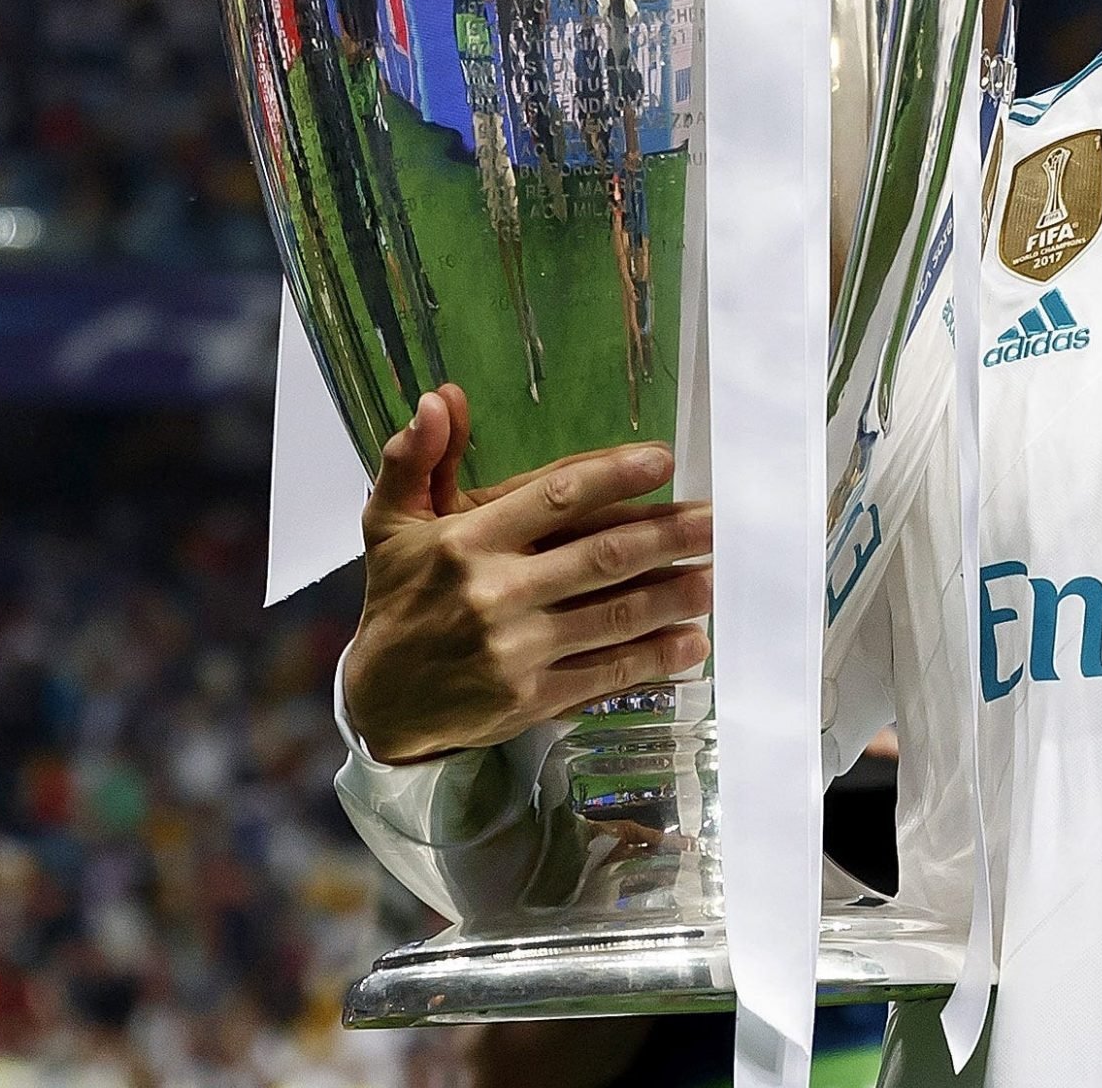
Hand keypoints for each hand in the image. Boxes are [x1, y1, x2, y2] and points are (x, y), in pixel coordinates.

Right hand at [343, 384, 712, 764]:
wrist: (379, 704)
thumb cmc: (397, 600)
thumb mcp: (390, 525)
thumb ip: (416, 459)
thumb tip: (439, 397)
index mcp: (467, 542)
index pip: (555, 498)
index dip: (614, 476)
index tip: (664, 460)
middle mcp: (495, 593)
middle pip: (602, 557)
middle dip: (669, 536)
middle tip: (722, 520)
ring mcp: (516, 651)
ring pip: (615, 616)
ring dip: (675, 596)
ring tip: (719, 575)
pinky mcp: (531, 699)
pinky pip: (606, 673)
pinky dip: (655, 658)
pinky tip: (694, 641)